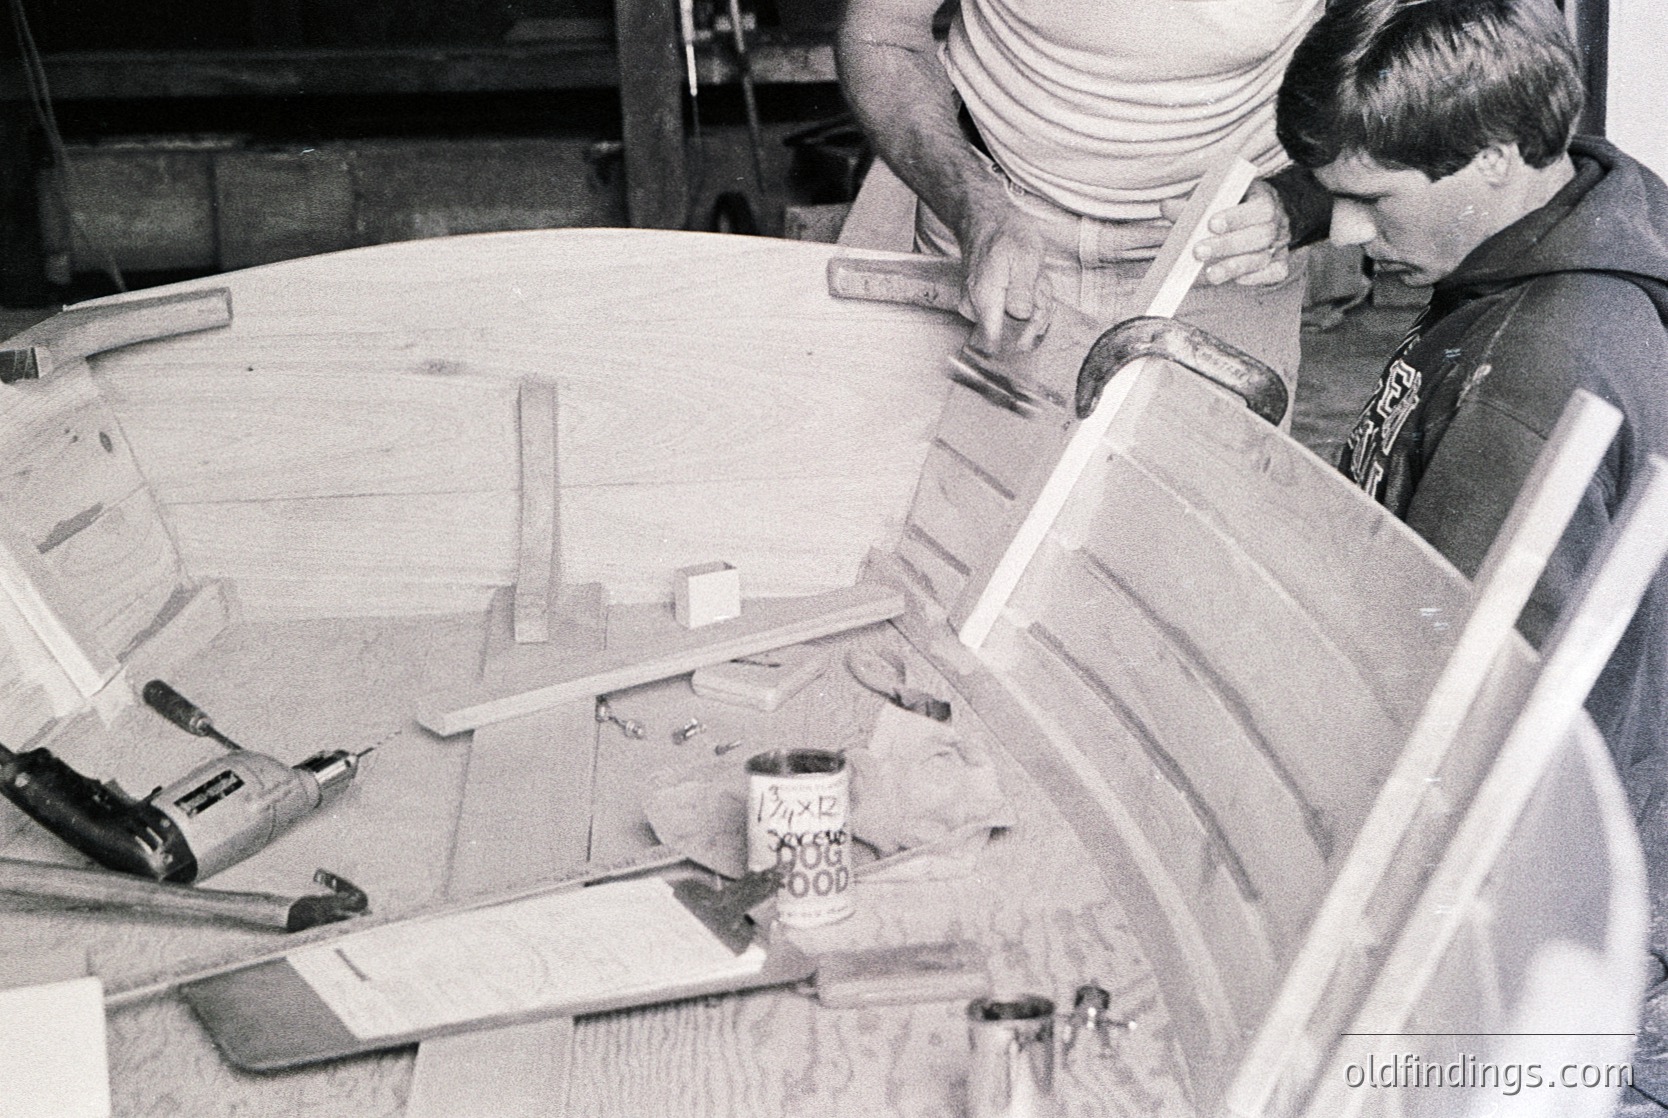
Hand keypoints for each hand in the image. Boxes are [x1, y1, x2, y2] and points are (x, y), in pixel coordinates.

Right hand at [956, 205, 1052, 351]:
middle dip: (1035, 314)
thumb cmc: (1007, 236)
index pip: (993, 344)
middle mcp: (976, 308)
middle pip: (1013, 334)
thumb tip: (1021, 317)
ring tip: (1034, 279)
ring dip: (1034, 304)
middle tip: (1039, 288)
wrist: (987, 221)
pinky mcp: (982, 306)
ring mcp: (977, 308)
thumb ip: (1023, 291)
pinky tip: (1028, 283)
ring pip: (1015, 322)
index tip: (1034, 326)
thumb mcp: (1026, 258)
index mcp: (985, 299)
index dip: (1020, 342)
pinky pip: (1010, 313)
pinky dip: (1026, 301)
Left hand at [1163, 178, 1291, 285]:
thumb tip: (1167, 207)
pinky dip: (1257, 278)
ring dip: (1235, 267)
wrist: (1261, 215)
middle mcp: (1276, 222)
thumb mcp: (1217, 196)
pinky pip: (1276, 273)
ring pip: (1262, 257)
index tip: (1211, 224)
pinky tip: (1237, 280)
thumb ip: (1194, 203)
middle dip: (1228, 245)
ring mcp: (1280, 244)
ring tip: (1210, 274)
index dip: (1237, 217)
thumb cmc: (1233, 204)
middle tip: (1198, 252)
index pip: (1259, 207)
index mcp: (1264, 199)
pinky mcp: (1280, 262)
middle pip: (1260, 235)